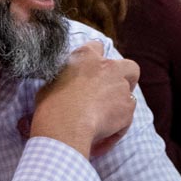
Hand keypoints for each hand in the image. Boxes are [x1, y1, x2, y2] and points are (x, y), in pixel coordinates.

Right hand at [32, 40, 139, 157]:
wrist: (65, 125)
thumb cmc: (51, 106)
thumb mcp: (51, 84)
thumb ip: (66, 78)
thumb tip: (66, 85)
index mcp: (86, 56)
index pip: (97, 46)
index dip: (97, 59)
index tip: (94, 71)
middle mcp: (108, 66)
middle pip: (129, 66)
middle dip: (126, 77)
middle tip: (114, 90)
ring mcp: (121, 85)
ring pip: (130, 93)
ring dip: (120, 103)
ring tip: (105, 118)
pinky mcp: (128, 105)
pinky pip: (128, 114)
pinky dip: (120, 123)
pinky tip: (106, 133)